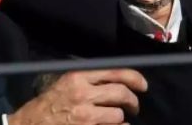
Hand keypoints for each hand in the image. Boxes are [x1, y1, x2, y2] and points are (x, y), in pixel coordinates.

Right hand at [7, 69, 147, 124]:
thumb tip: (118, 81)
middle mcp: (82, 95)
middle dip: (133, 102)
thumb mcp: (66, 83)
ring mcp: (85, 117)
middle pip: (122, 94)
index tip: (143, 86)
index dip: (135, 78)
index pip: (115, 73)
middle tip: (134, 107)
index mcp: (78, 78)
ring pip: (119, 116)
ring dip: (122, 120)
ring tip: (117, 120)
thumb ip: (90, 80)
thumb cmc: (49, 105)